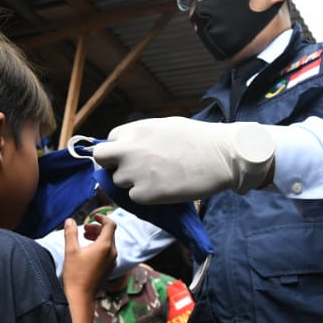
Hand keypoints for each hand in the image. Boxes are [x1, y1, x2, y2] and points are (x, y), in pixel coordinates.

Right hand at [61, 215, 115, 298]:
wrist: (81, 296)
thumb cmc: (75, 274)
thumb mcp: (70, 251)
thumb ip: (71, 233)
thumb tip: (70, 220)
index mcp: (105, 246)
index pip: (110, 225)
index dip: (102, 218)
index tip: (92, 217)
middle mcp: (112, 253)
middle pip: (109, 233)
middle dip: (97, 228)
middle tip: (84, 229)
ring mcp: (112, 261)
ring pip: (109, 243)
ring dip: (98, 237)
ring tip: (84, 238)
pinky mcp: (109, 268)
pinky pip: (108, 252)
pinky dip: (100, 246)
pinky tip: (88, 250)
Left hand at [93, 117, 276, 204]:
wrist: (221, 156)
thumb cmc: (199, 138)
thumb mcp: (165, 126)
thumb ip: (142, 135)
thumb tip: (129, 144)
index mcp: (135, 130)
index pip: (110, 141)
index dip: (120, 149)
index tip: (133, 156)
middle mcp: (129, 150)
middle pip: (102, 159)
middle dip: (112, 165)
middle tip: (130, 170)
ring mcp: (135, 172)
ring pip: (119, 181)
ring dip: (132, 182)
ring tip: (157, 178)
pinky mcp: (145, 194)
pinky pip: (134, 197)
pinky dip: (145, 196)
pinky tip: (164, 189)